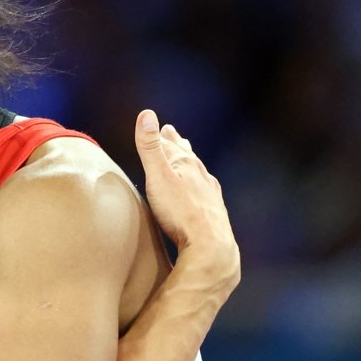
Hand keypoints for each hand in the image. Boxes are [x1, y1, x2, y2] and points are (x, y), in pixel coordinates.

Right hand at [135, 109, 239, 286]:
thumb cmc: (180, 212)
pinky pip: (207, 191)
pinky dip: (202, 184)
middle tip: (171, 133)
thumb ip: (150, 147)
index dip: (161, 136)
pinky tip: (206, 190)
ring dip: (191, 162)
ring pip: (199, 172)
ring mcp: (210, 194)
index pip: (170, 145)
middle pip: (187, 155)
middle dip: (177, 144)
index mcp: (186, 165)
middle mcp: (201, 176)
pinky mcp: (214, 212)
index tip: (159, 126)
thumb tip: (146, 114)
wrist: (210, 246)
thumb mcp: (158, 176)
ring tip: (189, 155)